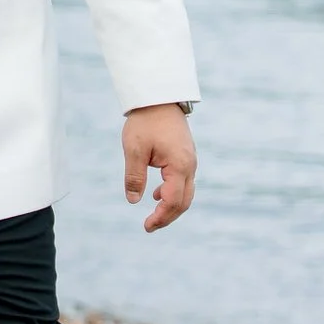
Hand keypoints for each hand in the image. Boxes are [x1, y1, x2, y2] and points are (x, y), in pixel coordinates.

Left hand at [123, 105, 195, 232]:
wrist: (158, 97)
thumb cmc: (146, 121)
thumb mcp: (134, 149)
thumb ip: (134, 176)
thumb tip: (133, 200)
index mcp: (179, 166)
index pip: (173, 201)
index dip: (160, 217)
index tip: (146, 226)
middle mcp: (190, 166)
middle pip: (184, 202)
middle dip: (167, 217)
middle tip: (149, 226)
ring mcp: (190, 161)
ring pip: (186, 193)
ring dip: (171, 206)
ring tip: (153, 215)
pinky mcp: (186, 156)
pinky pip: (184, 182)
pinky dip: (173, 193)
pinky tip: (157, 193)